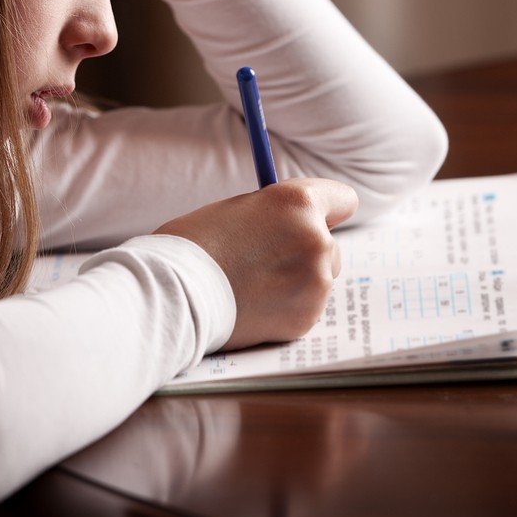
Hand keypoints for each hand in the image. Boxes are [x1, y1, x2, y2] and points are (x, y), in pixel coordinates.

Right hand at [156, 178, 357, 350]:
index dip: (325, 210)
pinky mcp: (306, 318)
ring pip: (318, 278)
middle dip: (304, 251)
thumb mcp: (238, 210)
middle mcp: (316, 240)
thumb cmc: (193, 245)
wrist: (173, 293)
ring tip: (251, 283)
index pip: (343, 199)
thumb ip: (275, 215)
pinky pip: (304, 307)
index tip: (312, 219)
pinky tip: (252, 304)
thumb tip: (297, 226)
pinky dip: (285, 307)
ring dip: (295, 281)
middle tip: (265, 257)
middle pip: (329, 244)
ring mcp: (315, 283)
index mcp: (297, 203)